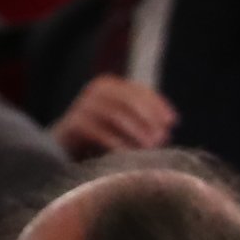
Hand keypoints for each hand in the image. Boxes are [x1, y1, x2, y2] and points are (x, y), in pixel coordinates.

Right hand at [51, 77, 178, 156]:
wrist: (67, 144)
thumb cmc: (103, 132)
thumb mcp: (125, 120)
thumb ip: (145, 117)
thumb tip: (171, 122)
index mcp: (110, 85)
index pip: (139, 90)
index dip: (158, 105)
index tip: (173, 122)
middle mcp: (95, 91)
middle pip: (128, 100)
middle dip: (149, 119)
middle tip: (162, 138)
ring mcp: (82, 105)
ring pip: (116, 115)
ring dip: (137, 132)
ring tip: (150, 147)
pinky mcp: (74, 123)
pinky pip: (100, 132)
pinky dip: (118, 143)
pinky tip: (131, 154)